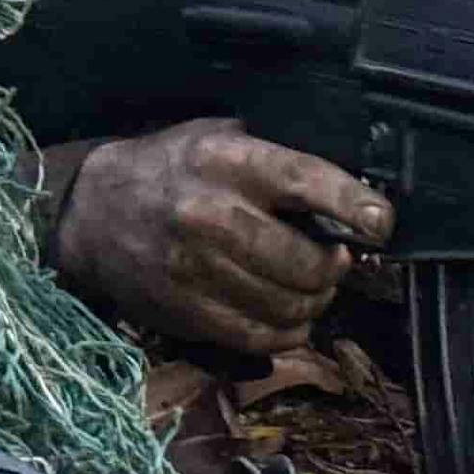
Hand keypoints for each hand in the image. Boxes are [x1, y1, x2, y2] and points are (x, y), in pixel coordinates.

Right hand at [51, 120, 394, 354]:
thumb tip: (349, 192)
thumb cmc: (171, 167)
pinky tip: (292, 318)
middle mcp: (209, 213)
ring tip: (315, 288)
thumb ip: (277, 157)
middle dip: (334, 267)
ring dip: (316, 303)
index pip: (304, 181)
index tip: (382, 224)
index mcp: (225, 159)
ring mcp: (194, 268)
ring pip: (287, 305)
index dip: (352, 205)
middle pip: (303, 261)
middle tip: (337, 260)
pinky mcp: (184, 311)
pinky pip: (258, 336)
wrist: (91, 212)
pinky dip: (288, 333)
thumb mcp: (219, 136)